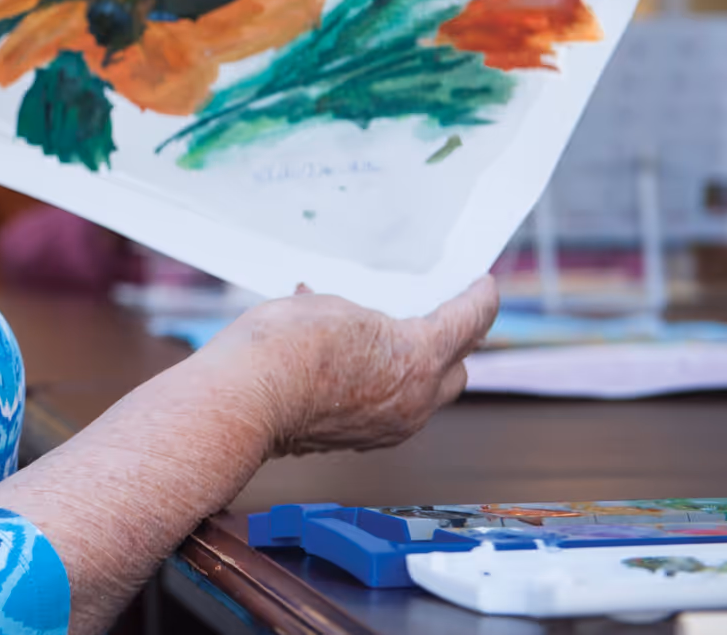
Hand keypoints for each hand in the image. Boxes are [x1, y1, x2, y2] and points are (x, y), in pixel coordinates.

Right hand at [199, 276, 498, 457]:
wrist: (244, 399)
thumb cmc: (283, 346)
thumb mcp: (331, 307)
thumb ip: (361, 316)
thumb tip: (349, 319)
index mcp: (417, 356)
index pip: (469, 322)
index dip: (480, 298)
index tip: (483, 285)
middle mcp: (415, 399)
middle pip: (457, 369)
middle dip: (453, 344)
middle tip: (436, 318)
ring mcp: (390, 427)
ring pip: (423, 396)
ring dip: (413, 370)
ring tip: (380, 343)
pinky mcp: (361, 441)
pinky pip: (389, 411)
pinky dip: (380, 388)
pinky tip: (347, 368)